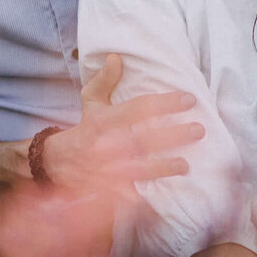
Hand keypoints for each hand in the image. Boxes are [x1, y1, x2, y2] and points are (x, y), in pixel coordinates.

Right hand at [40, 54, 203, 191]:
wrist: (57, 162)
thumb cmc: (84, 129)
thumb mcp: (90, 102)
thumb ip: (105, 80)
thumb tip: (117, 57)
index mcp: (106, 120)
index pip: (140, 108)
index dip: (166, 103)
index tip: (189, 99)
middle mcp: (108, 143)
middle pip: (144, 138)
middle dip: (173, 135)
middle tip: (199, 129)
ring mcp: (108, 168)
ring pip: (139, 167)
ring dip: (163, 167)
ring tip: (185, 165)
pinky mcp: (107, 188)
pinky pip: (127, 194)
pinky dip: (141, 198)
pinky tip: (162, 198)